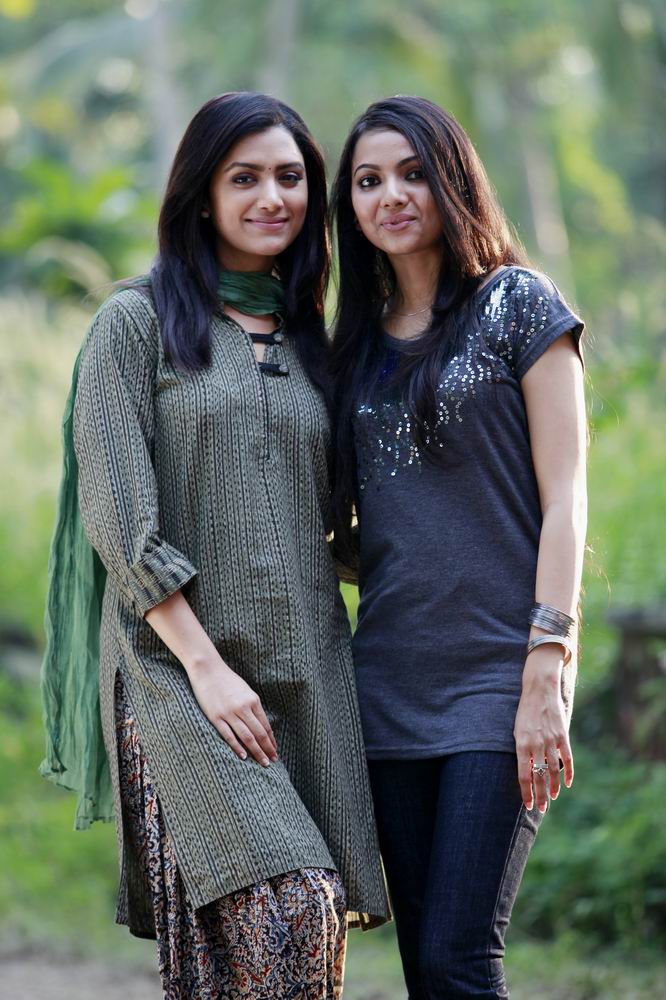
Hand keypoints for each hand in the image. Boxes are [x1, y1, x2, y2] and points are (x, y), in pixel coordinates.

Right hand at [187, 656, 278, 766]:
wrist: (207, 669)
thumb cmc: (227, 679)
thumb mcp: (245, 690)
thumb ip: (253, 706)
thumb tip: (260, 724)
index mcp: (253, 700)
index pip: (265, 725)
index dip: (271, 740)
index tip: (275, 750)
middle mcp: (243, 708)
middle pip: (259, 733)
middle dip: (267, 749)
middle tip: (272, 761)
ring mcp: (229, 713)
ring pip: (247, 737)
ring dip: (256, 751)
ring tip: (263, 762)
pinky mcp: (215, 717)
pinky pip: (228, 735)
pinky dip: (237, 747)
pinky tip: (243, 756)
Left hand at [514, 646, 573, 811]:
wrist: (539, 689)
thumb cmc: (525, 712)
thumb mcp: (517, 731)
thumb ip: (521, 750)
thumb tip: (525, 771)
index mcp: (521, 744)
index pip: (523, 775)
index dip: (526, 792)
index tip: (528, 805)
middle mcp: (535, 744)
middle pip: (538, 777)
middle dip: (540, 795)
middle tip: (542, 808)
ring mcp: (550, 740)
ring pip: (552, 771)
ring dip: (553, 787)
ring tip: (553, 798)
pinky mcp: (563, 735)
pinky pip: (567, 758)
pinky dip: (568, 772)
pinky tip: (567, 783)